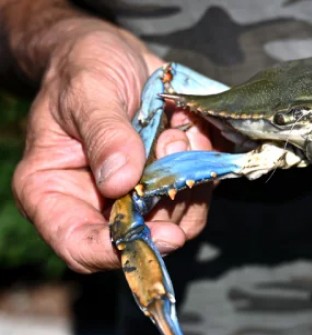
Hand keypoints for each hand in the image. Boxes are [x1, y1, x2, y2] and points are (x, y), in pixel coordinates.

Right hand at [11, 19, 210, 272]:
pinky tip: (189, 130)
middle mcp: (94, 203)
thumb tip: (119, 181)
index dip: (119, 251)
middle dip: (167, 202)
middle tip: (172, 146)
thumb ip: (104, 133)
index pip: (79, 245)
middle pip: (139, 238)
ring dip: (188, 178)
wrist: (113, 52)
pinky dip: (203, 166)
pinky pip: (197, 194)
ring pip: (176, 218)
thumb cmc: (84, 66)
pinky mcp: (167, 183)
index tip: (162, 235)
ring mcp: (135, 196)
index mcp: (53, 190)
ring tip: (175, 129)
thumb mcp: (88, 90)